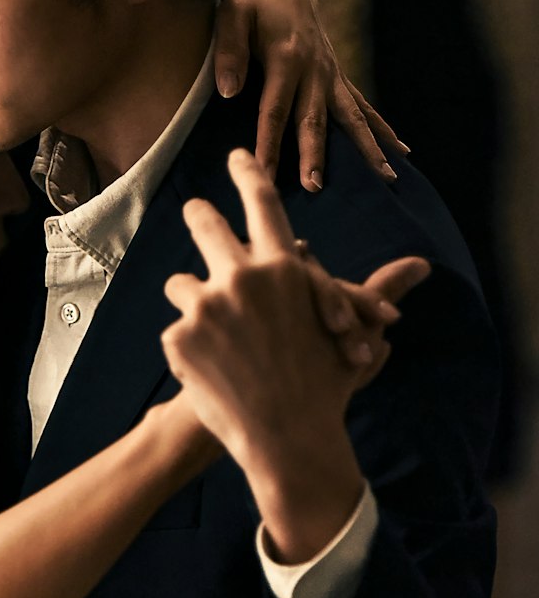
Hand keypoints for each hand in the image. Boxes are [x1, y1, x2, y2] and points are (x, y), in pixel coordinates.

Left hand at [160, 150, 428, 560]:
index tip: (236, 156)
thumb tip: (422, 266)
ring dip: (192, 299)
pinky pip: (175, 329)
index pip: (262, 203)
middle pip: (204, 221)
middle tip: (196, 209)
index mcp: (282, 269)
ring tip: (210, 330)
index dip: (248, 173)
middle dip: (200, 213)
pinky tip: (206, 369)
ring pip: (181, 283)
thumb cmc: (327, 385)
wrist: (287, 440)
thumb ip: (375, 292)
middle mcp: (238, 277)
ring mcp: (203, 307)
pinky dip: (187, 346)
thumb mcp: (353, 333)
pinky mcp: (178, 338)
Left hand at [216, 0, 408, 190]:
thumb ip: (229, 53)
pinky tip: (401, 152)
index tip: (263, 172)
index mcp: (286, 57)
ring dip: (367, 149)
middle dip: (315, 156)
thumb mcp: (231, 16)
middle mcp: (314, 68)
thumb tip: (227, 91)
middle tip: (315, 188)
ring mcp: (330, 73)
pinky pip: (362, 107)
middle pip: (314, 120)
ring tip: (386, 178)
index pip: (274, 110)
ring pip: (351, 117)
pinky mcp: (337, 76)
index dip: (269, 142)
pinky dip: (380, 129)